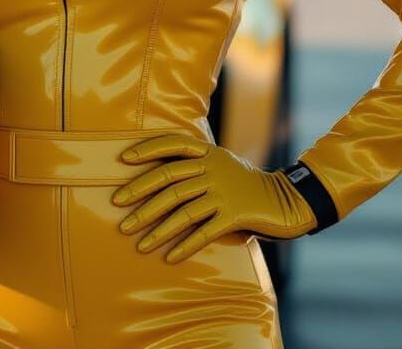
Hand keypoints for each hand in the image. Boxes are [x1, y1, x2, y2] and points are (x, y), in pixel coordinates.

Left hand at [112, 133, 317, 263]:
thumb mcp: (222, 164)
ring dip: (156, 227)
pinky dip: (184, 245)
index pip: (173, 144)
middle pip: (169, 180)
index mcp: (209, 152)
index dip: (148, 150)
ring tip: (137, 242)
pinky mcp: (234, 215)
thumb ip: (196, 165)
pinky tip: (168, 257)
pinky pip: (203, 232)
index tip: (124, 160)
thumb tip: (157, 174)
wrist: (284, 201)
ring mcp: (223, 191)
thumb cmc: (245, 184)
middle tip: (117, 206)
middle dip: (139, 194)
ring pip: (181, 209)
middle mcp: (213, 168)